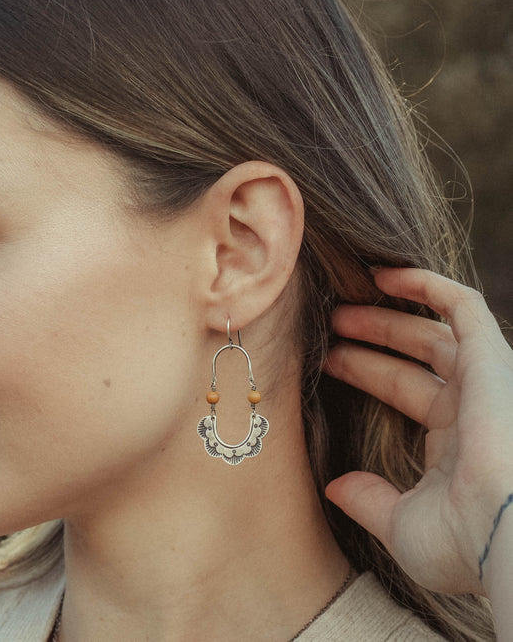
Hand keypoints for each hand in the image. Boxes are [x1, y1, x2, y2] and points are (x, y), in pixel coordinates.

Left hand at [324, 267, 512, 594]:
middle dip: (370, 341)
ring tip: (341, 308)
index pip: (404, 391)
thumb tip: (335, 488)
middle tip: (327, 329)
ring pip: (432, 332)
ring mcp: (485, 382)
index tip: (324, 362)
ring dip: (387, 316)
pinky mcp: (494, 359)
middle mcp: (473, 409)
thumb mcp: (402, 525)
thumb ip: (370, 501)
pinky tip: (383, 275)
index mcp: (456, 444)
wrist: (509, 539)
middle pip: (414, 359)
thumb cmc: (464, 543)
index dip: (364, 372)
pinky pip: (463, 306)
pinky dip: (427, 285)